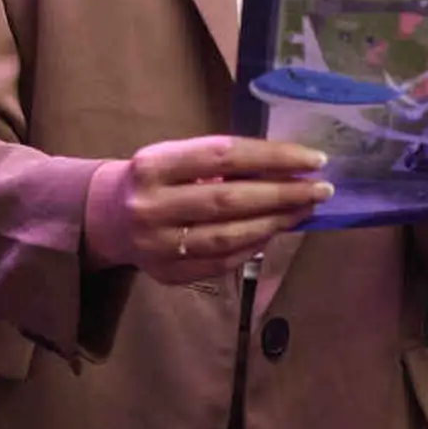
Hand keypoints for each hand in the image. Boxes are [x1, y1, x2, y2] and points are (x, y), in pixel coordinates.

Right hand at [87, 136, 330, 285]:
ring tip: (305, 210)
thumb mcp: (174, 156)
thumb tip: (285, 168)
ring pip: (229, 235)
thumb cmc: (154, 178)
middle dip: (283, 194)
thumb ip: (219, 162)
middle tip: (321, 190)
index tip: (313, 159)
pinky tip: (275, 231)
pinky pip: (223, 261)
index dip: (273, 157)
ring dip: (275, 223)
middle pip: (230, 199)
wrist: (106, 217)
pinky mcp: (167, 272)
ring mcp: (158, 244)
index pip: (224, 155)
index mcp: (153, 165)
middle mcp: (151, 205)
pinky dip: (255, 245)